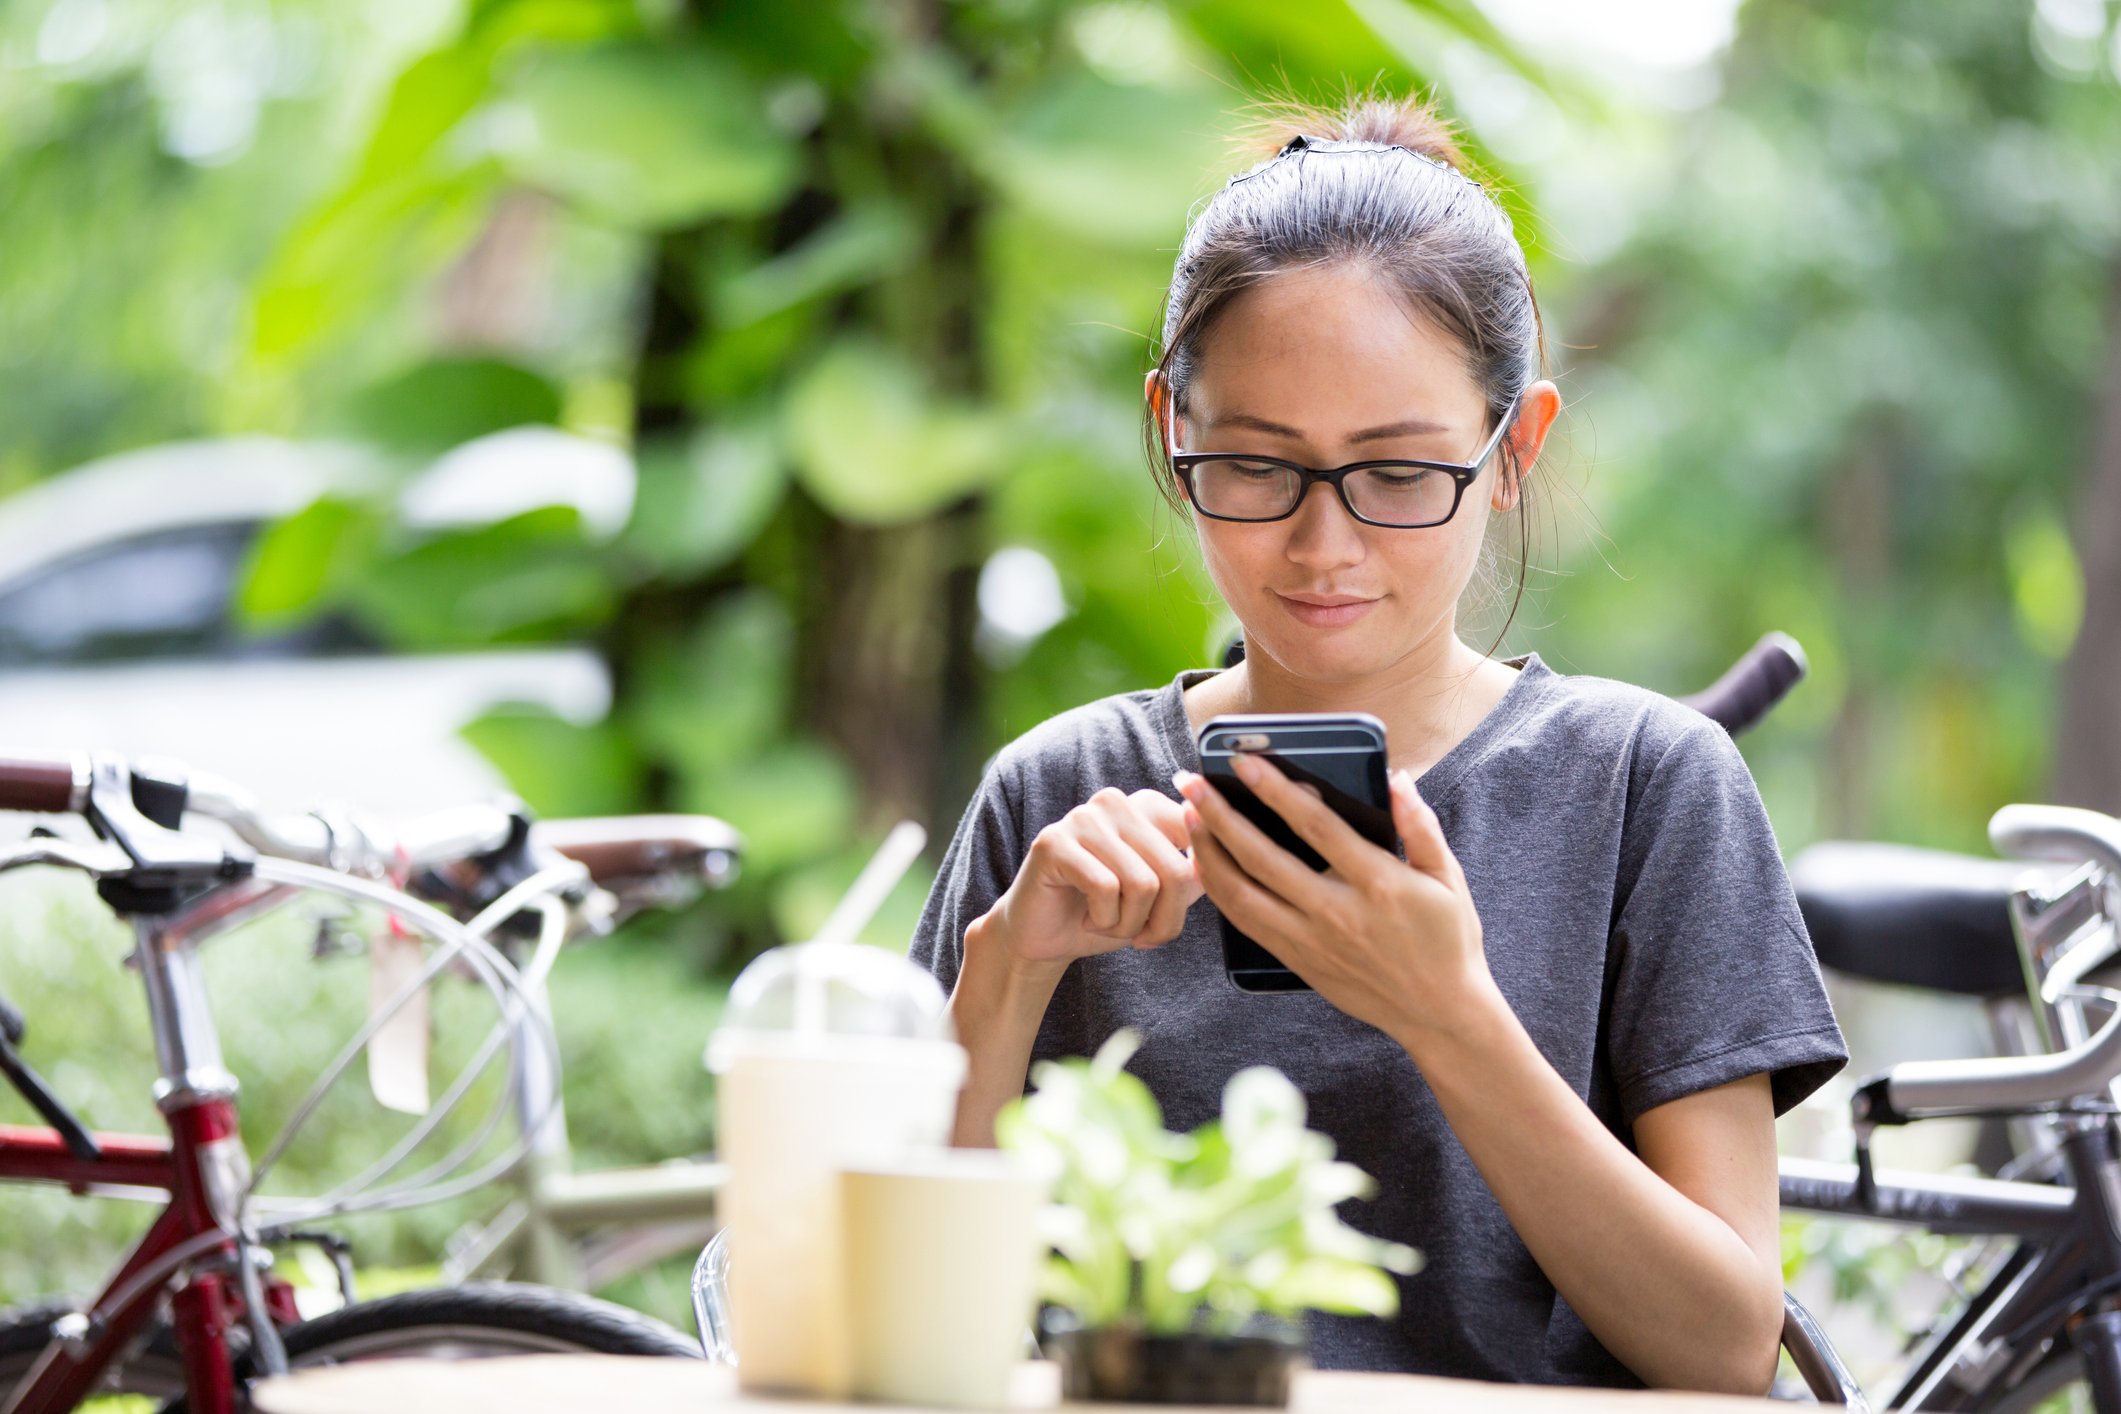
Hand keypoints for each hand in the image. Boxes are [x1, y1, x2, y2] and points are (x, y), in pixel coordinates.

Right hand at [981, 787, 1205, 972]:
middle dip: (1164, 919)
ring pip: (1142, 883)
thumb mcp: (1161, 896)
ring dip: (1130, 924)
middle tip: (1140, 935)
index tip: (1164, 915)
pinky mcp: (1053, 842)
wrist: (1045, 938)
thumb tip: (1214, 863)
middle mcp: (1116, 802)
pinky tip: (1088, 919)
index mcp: (1147, 805)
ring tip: (1109, 923)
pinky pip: (1104, 889)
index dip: (1188, 895)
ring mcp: (1082, 818)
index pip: (1198, 843)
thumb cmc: (1106, 914)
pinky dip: (1104, 921)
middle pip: (1176, 870)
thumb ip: (1192, 876)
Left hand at [1174, 756, 1494, 1042]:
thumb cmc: (1447, 941)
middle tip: (1192, 783)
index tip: (1244, 762)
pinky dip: (1219, 890)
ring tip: (1189, 817)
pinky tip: (1206, 864)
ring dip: (1208, 852)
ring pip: (1242, 894)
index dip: (1276, 791)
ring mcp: (1311, 941)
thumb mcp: (1447, 879)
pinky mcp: (1297, 961)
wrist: (1439, 1013)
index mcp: (1378, 884)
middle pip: (1262, 858)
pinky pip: (1245, 923)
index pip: (1316, 827)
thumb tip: (1396, 778)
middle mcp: (1336, 913)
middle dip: (1220, 816)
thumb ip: (1420, 825)